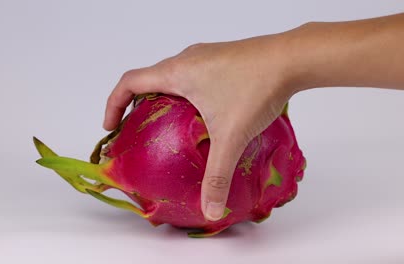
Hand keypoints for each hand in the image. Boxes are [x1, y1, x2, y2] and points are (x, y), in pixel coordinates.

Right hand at [103, 34, 297, 220]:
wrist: (293, 57)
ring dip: (163, 97)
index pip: (129, 82)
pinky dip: (185, 92)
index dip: (113, 104)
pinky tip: (204, 113)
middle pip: (148, 79)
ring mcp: (206, 56)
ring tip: (168, 124)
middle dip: (137, 105)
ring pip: (172, 75)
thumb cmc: (256, 87)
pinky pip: (193, 74)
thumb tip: (210, 209)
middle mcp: (187, 59)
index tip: (110, 127)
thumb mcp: (231, 136)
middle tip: (139, 130)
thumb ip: (217, 175)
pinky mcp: (223, 58)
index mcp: (177, 72)